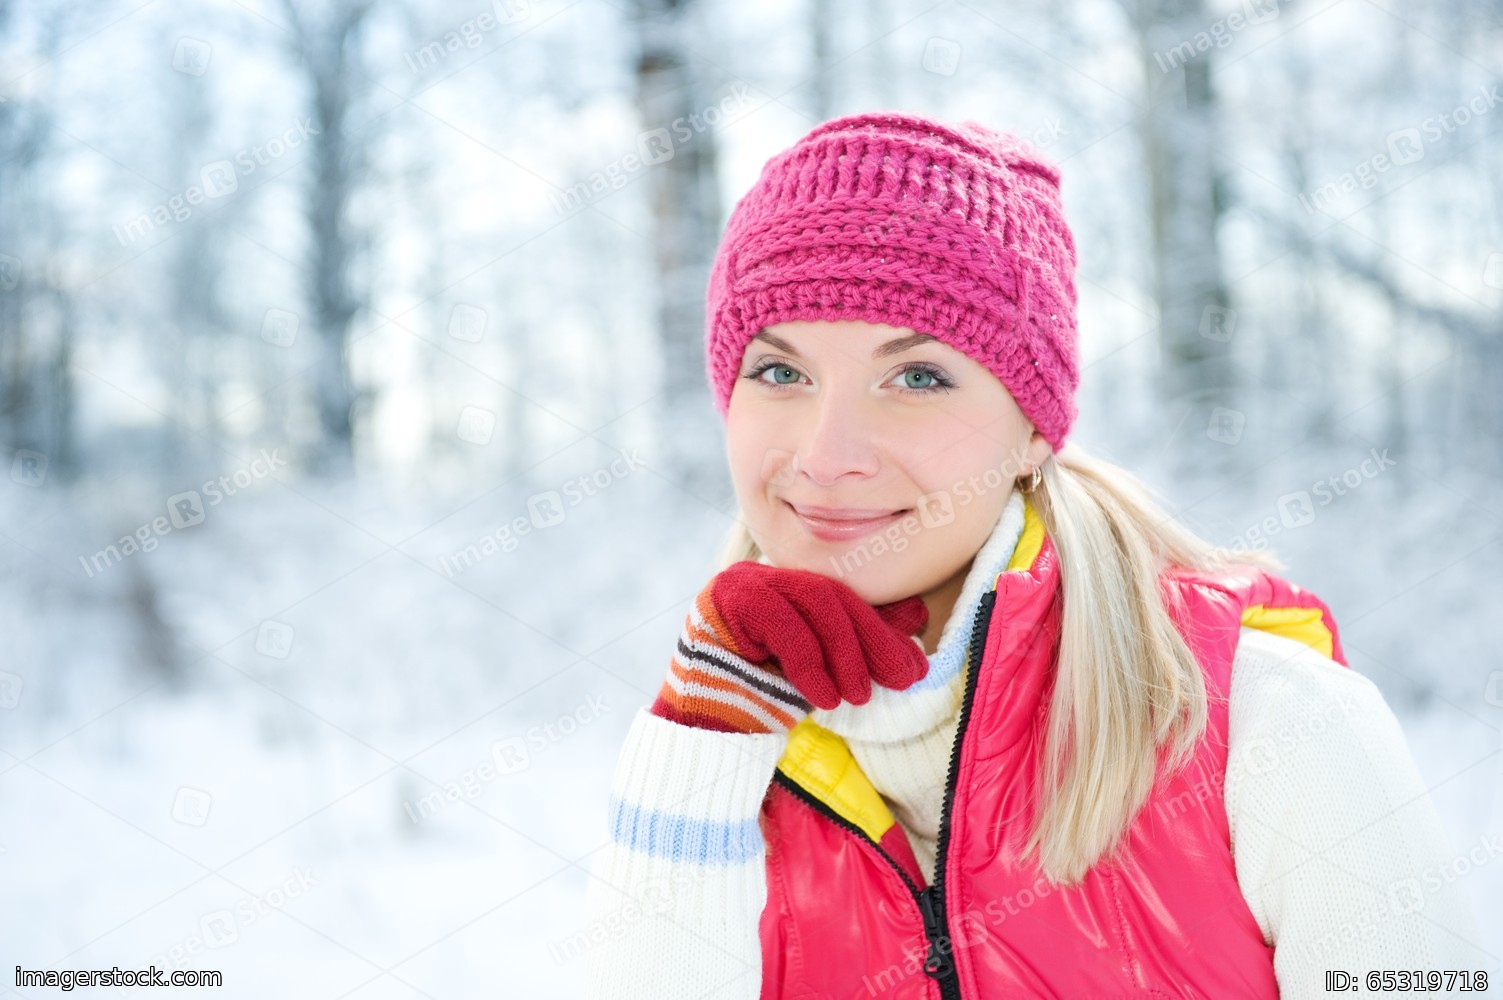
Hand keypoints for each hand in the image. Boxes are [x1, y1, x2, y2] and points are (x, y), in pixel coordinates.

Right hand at [649, 561, 929, 733]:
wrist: (704, 734)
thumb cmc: (761, 700)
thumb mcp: (823, 672)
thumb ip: (859, 642)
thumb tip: (916, 615)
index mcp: (785, 585)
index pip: (843, 598)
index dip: (882, 631)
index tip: (915, 668)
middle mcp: (762, 574)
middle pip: (832, 596)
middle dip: (873, 640)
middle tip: (902, 680)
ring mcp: (741, 581)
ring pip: (814, 600)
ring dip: (845, 653)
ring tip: (856, 698)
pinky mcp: (725, 598)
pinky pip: (782, 622)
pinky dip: (810, 662)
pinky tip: (824, 699)